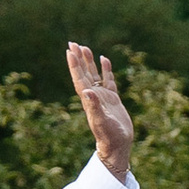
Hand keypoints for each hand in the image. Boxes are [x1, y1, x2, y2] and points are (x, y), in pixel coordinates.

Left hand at [67, 42, 133, 185]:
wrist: (117, 145)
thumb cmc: (108, 135)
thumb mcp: (100, 121)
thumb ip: (93, 106)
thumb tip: (86, 92)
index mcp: (88, 99)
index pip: (79, 78)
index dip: (74, 65)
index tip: (70, 51)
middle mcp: (93, 96)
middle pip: (84, 73)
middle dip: (79, 59)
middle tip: (73, 43)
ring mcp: (103, 96)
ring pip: (94, 74)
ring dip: (89, 62)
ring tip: (85, 47)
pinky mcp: (113, 99)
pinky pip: (108, 80)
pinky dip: (106, 69)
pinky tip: (105, 60)